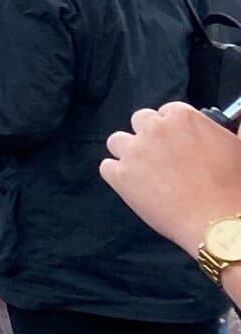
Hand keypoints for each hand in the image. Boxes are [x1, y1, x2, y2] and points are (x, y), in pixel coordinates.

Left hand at [103, 104, 240, 261]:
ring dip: (128, 152)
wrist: (218, 221)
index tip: (177, 141)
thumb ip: (226, 129)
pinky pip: (107, 167)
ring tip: (144, 170)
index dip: (171, 128)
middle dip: (149, 135)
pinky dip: (117, 175)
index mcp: (182, 117)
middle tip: (162, 157)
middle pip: (140, 121)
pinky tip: (133, 186)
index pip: (166, 112)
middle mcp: (154, 129)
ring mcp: (134, 151)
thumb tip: (236, 118)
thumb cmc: (233, 186)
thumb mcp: (235, 146)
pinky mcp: (120, 176)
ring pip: (117, 141)